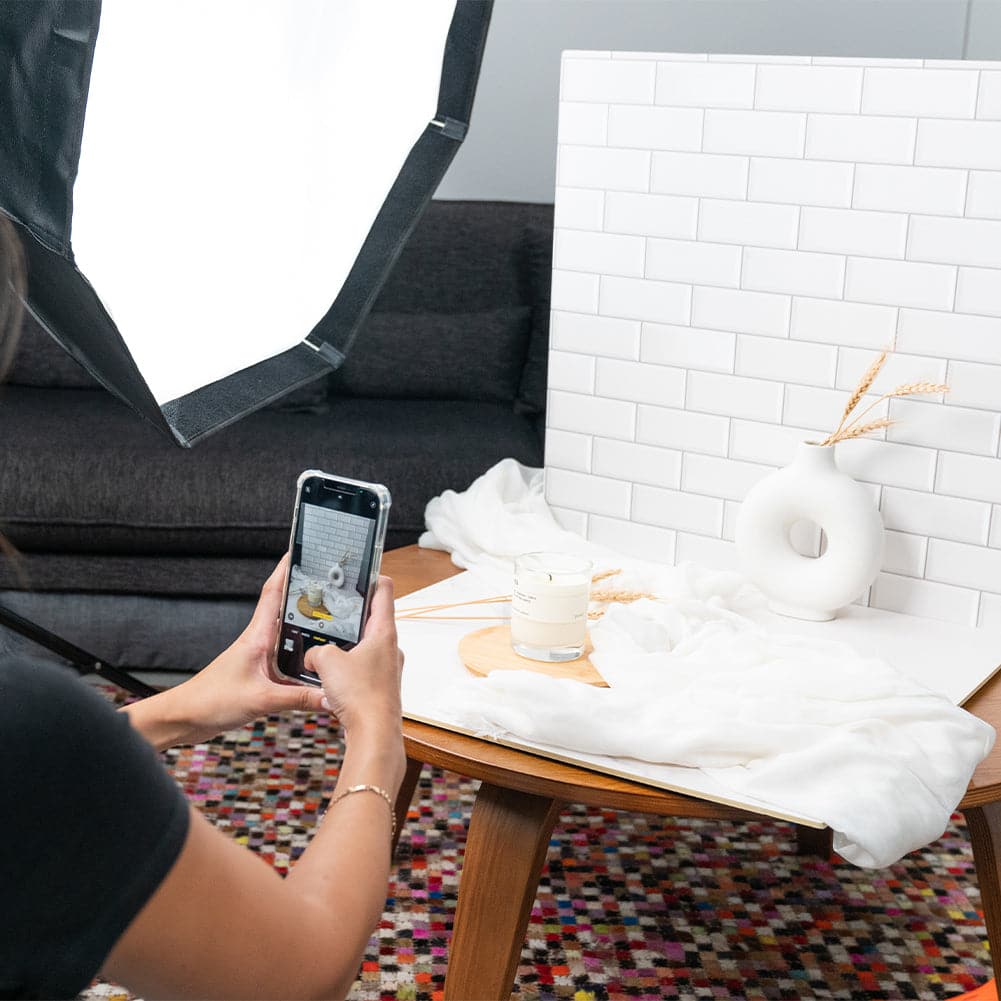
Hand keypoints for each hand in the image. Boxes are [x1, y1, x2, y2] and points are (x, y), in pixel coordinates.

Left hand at [126, 556, 326, 748]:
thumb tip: (330, 695)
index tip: (302, 551)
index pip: (274, 592)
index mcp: (257, 635)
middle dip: (307, 593)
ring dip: (308, 628)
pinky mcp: (262, 675)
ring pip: (291, 636)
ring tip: (333, 619)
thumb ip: (299, 698)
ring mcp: (261, 657)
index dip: (287, 568)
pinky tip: (316, 667)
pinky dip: (304, 660)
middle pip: (287, 609)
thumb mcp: (261, 699)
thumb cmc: (210, 700)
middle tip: (330, 581)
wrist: (186, 717)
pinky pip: (290, 661)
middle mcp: (260, 641)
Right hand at [304, 575, 403, 739]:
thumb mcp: (327, 662)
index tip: (360, 571)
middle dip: (354, 614)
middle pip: (375, 619)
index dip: (372, 576)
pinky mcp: (381, 687)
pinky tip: (331, 677)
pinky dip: (349, 668)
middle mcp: (391, 648)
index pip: (384, 590)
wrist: (374, 734)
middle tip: (334, 609)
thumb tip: (313, 656)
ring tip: (328, 645)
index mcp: (384, 632)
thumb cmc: (361, 696)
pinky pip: (363, 669)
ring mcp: (388, 668)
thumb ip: (316, 651)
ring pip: (368, 647)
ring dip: (349, 645)